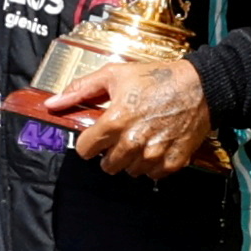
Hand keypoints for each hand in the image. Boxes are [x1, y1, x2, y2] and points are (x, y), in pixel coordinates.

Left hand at [45, 60, 212, 178]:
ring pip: (130, 171)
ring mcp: (154, 154)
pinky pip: (153, 175)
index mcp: (115, 121)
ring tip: (139, 138)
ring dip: (131, 159)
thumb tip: (53, 103)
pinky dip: (152, 164)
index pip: (85, 149)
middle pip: (107, 165)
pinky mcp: (173, 162)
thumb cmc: (154, 77)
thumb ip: (81, 89)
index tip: (96, 134)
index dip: (88, 141)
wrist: (198, 86)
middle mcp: (133, 142)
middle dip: (109, 151)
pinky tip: (155, 145)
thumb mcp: (113, 75)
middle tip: (120, 134)